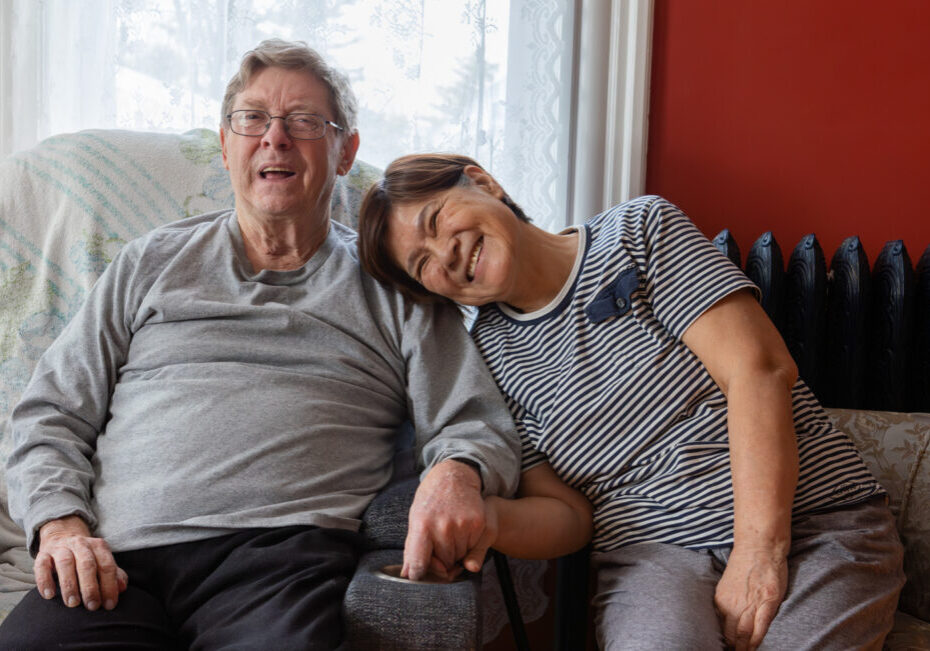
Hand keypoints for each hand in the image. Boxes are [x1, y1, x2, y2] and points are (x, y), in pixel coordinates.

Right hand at [35, 515, 127, 610]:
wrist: (62, 535)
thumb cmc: (86, 556)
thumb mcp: (102, 561)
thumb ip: (114, 574)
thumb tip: (122, 588)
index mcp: (99, 546)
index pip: (107, 566)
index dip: (110, 586)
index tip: (109, 605)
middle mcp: (81, 544)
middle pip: (87, 564)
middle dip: (91, 587)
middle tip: (92, 606)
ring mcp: (61, 548)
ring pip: (66, 563)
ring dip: (70, 585)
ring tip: (73, 603)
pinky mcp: (43, 554)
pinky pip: (42, 565)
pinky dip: (45, 580)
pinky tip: (49, 595)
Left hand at [402, 459, 484, 580]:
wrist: (453, 477)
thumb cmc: (431, 501)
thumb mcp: (415, 519)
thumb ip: (412, 548)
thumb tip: (408, 575)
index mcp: (422, 526)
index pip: (419, 563)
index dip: (419, 574)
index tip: (419, 576)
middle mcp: (442, 526)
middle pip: (443, 563)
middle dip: (442, 561)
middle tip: (440, 545)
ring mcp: (462, 525)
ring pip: (460, 558)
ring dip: (456, 554)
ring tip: (451, 535)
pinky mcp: (477, 523)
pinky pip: (473, 548)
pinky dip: (469, 545)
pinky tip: (462, 531)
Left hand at [714, 546, 787, 649]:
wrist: (759, 547)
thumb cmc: (744, 564)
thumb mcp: (727, 584)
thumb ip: (726, 601)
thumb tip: (723, 618)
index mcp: (721, 600)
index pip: (720, 628)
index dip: (724, 641)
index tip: (726, 648)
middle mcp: (733, 605)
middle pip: (731, 635)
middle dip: (733, 648)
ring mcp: (750, 605)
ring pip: (744, 634)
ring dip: (744, 648)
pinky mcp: (767, 603)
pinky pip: (761, 628)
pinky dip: (757, 641)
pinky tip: (755, 648)